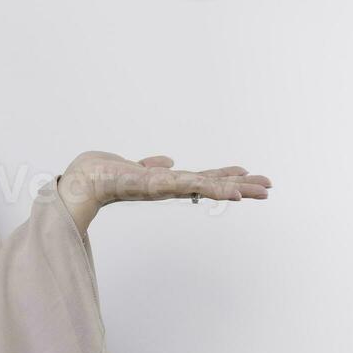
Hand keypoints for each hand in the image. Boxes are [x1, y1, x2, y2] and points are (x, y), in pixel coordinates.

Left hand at [57, 152, 272, 231]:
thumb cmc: (102, 174)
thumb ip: (151, 166)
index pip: (202, 180)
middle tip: (269, 188)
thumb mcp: (133, 167)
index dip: (224, 179)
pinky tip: (235, 192)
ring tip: (263, 190)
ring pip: (209, 187)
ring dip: (237, 188)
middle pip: (212, 186)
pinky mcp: (160, 185)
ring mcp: (167, 188)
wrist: (82, 180)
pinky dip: (215, 188)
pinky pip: (193, 187)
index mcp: (166, 182)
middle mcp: (169, 187)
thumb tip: (165, 161)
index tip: (247, 177)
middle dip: (241, 187)